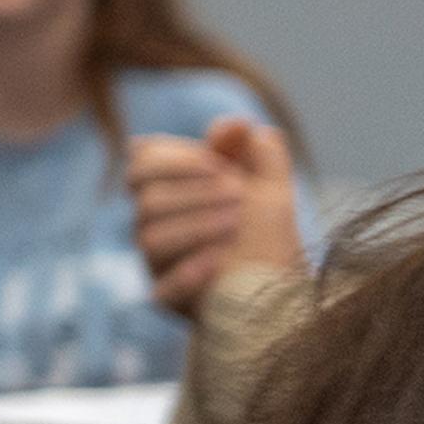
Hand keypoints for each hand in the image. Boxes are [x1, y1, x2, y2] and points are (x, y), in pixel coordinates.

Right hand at [127, 119, 303, 318]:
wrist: (282, 291)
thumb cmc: (268, 234)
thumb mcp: (271, 186)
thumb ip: (254, 151)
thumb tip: (235, 123)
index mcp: (166, 191)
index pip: (141, 164)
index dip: (175, 160)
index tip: (219, 163)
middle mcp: (153, 226)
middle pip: (146, 200)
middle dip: (193, 192)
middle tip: (239, 194)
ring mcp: (158, 264)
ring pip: (151, 239)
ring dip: (196, 225)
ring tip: (237, 224)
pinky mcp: (171, 300)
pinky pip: (163, 288)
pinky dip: (189, 272)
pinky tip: (220, 260)